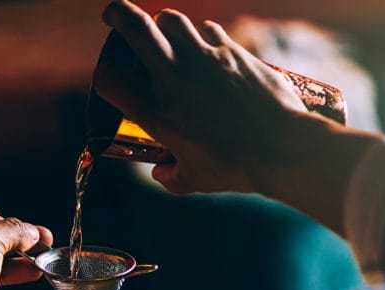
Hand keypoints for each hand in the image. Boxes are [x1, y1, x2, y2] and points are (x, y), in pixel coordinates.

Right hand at [96, 1, 312, 193]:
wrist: (282, 148)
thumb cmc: (235, 168)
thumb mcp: (194, 179)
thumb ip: (172, 175)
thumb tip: (162, 172)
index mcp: (155, 112)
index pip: (108, 80)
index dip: (102, 79)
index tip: (107, 82)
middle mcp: (172, 78)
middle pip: (134, 27)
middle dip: (118, 15)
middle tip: (112, 16)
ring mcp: (203, 60)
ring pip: (171, 19)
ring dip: (162, 23)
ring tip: (163, 32)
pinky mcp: (233, 52)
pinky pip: (209, 30)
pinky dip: (201, 35)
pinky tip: (205, 46)